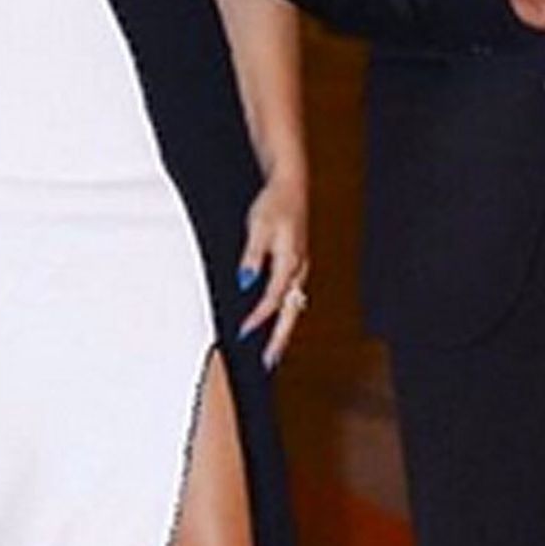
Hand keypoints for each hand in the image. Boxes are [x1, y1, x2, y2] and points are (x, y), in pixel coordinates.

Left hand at [237, 174, 310, 369]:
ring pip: (295, 304)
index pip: (273, 298)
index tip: (243, 333)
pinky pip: (294, 294)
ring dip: (285, 327)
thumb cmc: (275, 203)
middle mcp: (299, 266)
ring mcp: (302, 264)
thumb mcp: (258, 226)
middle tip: (269, 361)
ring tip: (274, 349)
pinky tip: (280, 317)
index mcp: (290, 260)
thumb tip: (246, 281)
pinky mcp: (299, 261)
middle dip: (280, 338)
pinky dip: (287, 310)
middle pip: (291, 310)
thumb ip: (252, 256)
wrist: (292, 184)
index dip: (258, 317)